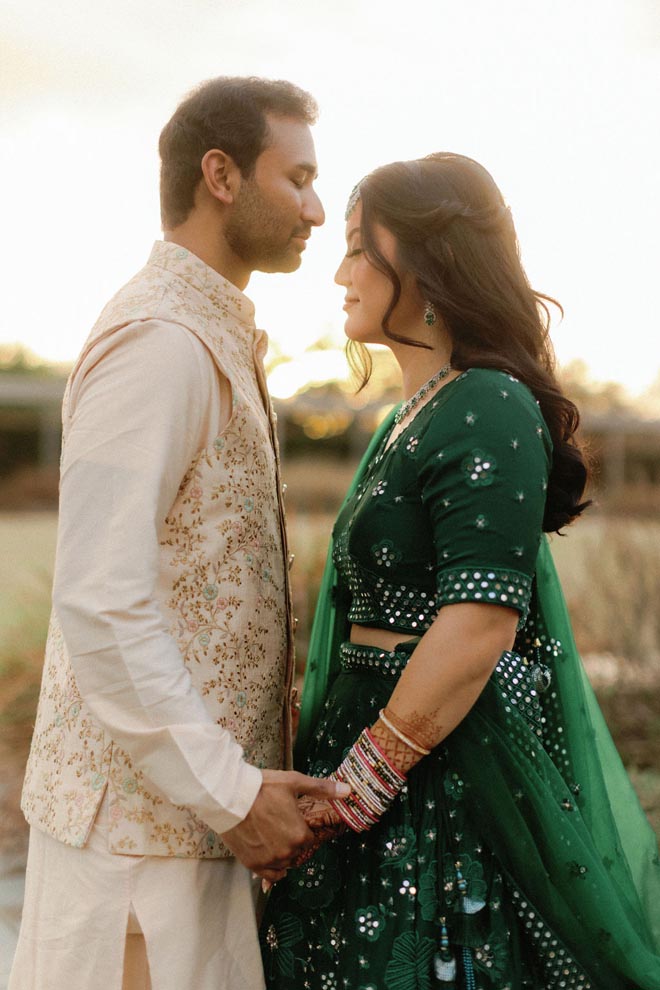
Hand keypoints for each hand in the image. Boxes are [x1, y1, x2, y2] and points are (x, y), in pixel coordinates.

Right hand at [221, 769, 349, 881]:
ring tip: (270, 833)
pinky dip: (273, 867)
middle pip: (297, 850)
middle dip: (291, 838)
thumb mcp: (294, 782)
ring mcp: (269, 860)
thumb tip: (348, 791)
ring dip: (282, 851)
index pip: (309, 838)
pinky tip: (270, 854)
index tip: (291, 817)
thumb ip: (323, 789)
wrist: (229, 796)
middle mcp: (287, 852)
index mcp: (300, 835)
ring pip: (285, 862)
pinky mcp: (253, 864)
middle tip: (278, 822)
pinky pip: (272, 874)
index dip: (301, 827)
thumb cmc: (262, 787)